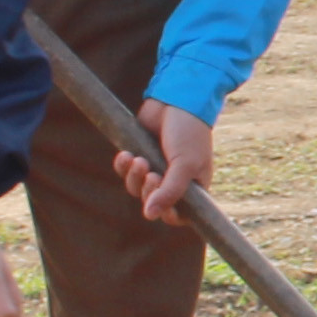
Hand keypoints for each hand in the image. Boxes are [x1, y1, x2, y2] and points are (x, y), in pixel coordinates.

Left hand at [116, 100, 211, 223]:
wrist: (177, 100)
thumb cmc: (189, 133)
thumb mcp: (184, 165)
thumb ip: (169, 192)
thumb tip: (149, 215)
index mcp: (193, 188)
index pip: (178, 216)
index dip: (166, 213)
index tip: (159, 202)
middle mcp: (174, 181)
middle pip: (152, 203)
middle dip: (147, 190)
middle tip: (151, 173)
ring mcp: (156, 168)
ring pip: (136, 188)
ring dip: (133, 177)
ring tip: (137, 159)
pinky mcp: (140, 154)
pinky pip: (125, 171)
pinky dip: (122, 166)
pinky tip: (125, 154)